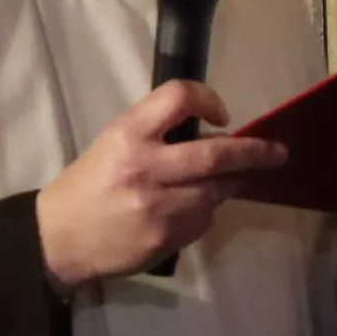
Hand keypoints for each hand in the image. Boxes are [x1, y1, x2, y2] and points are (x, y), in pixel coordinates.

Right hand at [35, 82, 289, 288]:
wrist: (59, 237)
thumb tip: (212, 133)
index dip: (208, 99)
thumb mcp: (113, 144)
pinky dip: (206, 211)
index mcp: (128, 135)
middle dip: (255, 152)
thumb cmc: (89, 184)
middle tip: (277, 152)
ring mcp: (159, 206)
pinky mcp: (166, 237)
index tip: (222, 115)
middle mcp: (146, 167)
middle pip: (217, 154)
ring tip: (232, 179)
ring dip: (231, 183)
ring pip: (217, 190)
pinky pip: (203, 219)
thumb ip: (157, 135)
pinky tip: (191, 209)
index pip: (178, 98)